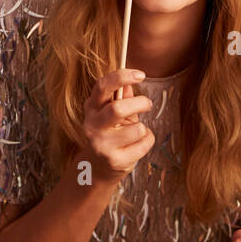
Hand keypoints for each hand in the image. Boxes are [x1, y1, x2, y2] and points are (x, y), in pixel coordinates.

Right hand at [79, 69, 154, 185]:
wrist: (99, 166)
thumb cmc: (111, 131)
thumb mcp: (113, 111)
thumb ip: (121, 96)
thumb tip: (131, 80)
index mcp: (92, 107)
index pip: (102, 87)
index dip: (121, 77)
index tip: (141, 75)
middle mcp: (92, 125)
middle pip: (117, 109)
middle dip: (139, 103)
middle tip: (148, 104)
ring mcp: (101, 145)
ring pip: (136, 129)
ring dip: (143, 127)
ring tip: (137, 131)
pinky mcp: (114, 160)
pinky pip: (143, 144)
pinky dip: (147, 140)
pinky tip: (136, 144)